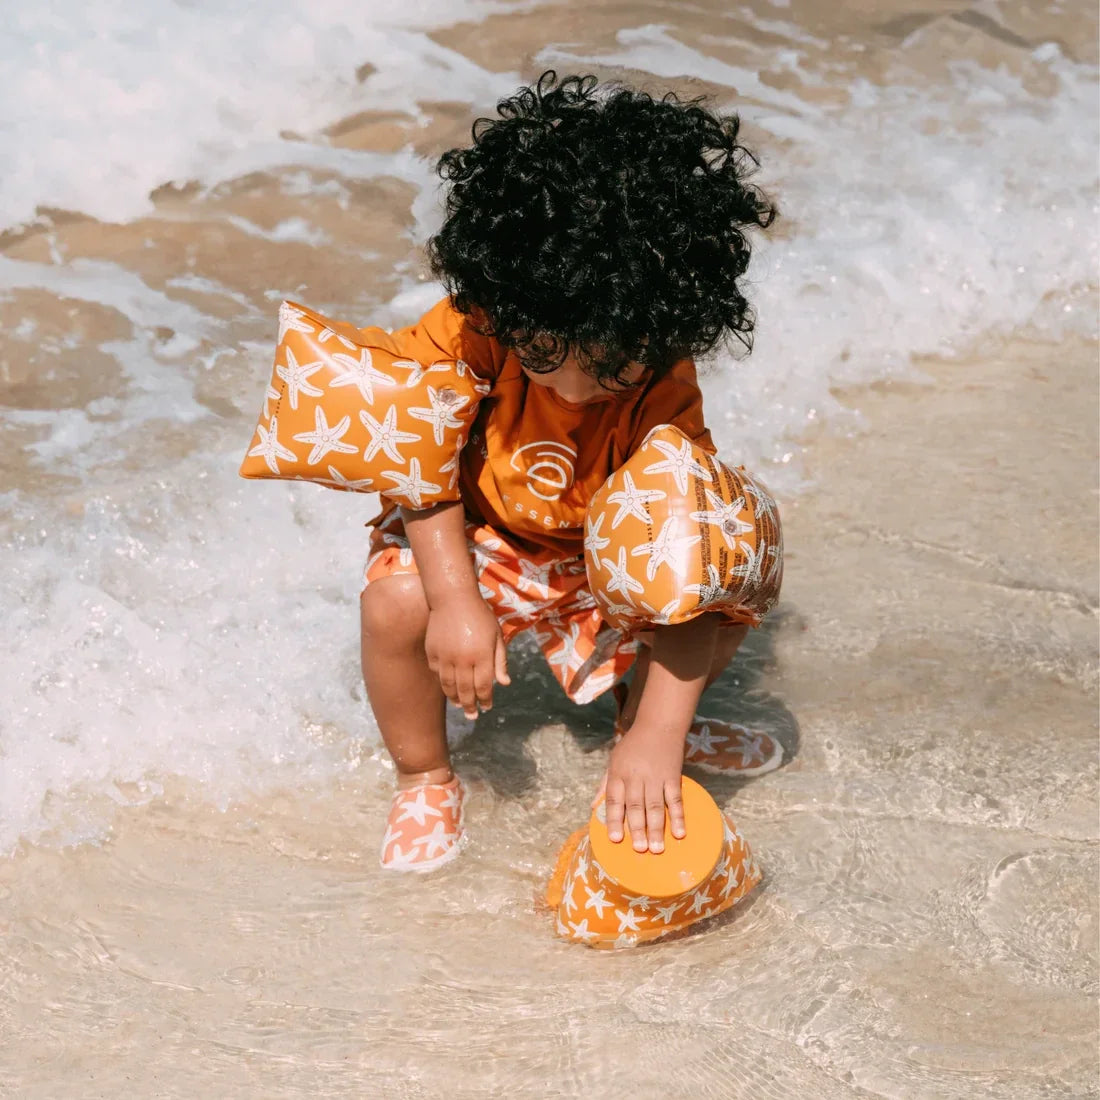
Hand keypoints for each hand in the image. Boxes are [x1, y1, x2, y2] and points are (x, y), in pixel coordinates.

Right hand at [424, 591, 509, 718]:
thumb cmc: (480, 615)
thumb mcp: (496, 636)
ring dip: (455, 698)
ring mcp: (445, 657)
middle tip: (472, 716)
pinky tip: (448, 686)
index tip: (487, 707)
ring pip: (448, 685)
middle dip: (470, 706)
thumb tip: (505, 683)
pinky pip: (436, 673)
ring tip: (460, 705)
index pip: (484, 686)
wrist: (453, 598)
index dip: (486, 700)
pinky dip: (442, 681)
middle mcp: (463, 659)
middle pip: (466, 691)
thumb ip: (500, 661)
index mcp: (482, 655)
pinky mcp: (432, 652)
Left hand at [594, 725, 685, 852]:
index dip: (614, 820)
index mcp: (618, 773)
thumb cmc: (633, 745)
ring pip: (655, 806)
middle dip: (637, 829)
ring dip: (656, 828)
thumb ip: (605, 784)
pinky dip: (677, 816)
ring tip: (657, 849)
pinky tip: (679, 833)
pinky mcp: (673, 776)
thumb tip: (593, 807)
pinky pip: (675, 799)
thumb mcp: (614, 760)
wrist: (659, 725)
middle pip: (635, 806)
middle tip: (640, 850)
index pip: (614, 800)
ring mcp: (656, 777)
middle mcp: (636, 776)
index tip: (615, 839)